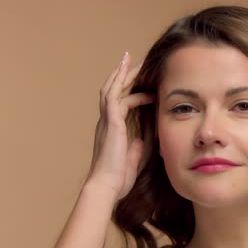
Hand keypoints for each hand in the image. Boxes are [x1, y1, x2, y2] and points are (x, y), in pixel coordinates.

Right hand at [85, 52, 154, 200]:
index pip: (118, 103)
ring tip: (132, 60)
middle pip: (111, 90)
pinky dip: (125, 85)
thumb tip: (140, 140)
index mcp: (110, 131)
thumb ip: (135, 148)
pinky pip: (116, 96)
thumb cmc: (117, 179)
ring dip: (123, 74)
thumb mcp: (131, 160)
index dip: (128, 91)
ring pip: (112, 89)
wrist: (106, 187)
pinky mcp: (111, 123)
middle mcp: (106, 122)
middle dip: (122, 75)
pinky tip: (136, 77)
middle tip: (133, 60)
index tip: (141, 82)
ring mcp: (107, 121)